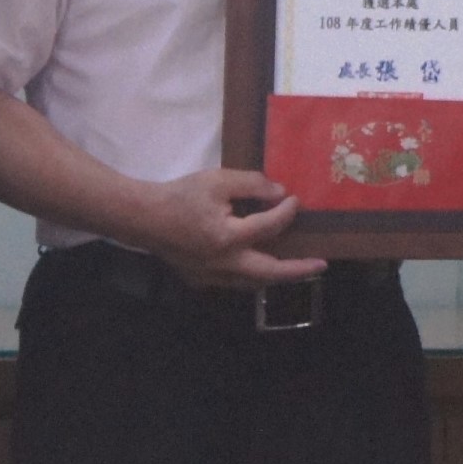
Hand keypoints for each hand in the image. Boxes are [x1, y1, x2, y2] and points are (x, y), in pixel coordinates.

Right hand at [133, 168, 324, 289]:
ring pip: (252, 283)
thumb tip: (280, 194)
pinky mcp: (200, 279)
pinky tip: (259, 265)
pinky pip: (234, 282)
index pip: (269, 226)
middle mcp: (223, 263)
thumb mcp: (218, 180)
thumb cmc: (180, 196)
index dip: (286, 212)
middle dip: (298, 270)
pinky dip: (252, 276)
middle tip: (321, 265)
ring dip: (276, 277)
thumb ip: (252, 184)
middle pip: (269, 273)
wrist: (141, 217)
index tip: (295, 200)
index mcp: (228, 238)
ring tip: (296, 269)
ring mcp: (210, 276)